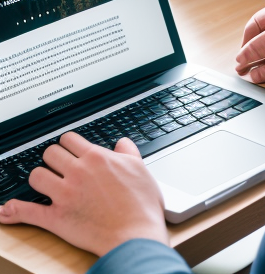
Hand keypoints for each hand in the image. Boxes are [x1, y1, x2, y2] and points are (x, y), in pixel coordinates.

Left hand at [0, 132, 167, 256]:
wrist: (136, 235)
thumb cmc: (141, 205)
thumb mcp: (140, 169)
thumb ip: (128, 151)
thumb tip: (122, 143)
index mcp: (97, 158)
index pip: (69, 139)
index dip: (68, 144)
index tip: (70, 150)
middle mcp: (78, 172)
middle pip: (51, 153)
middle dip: (53, 159)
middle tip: (59, 167)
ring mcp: (65, 194)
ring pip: (37, 176)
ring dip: (40, 179)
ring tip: (46, 184)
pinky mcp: (57, 218)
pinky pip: (29, 211)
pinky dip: (16, 210)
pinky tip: (9, 209)